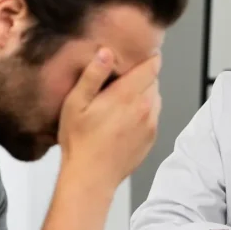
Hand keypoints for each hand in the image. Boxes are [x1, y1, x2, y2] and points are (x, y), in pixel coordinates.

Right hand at [58, 49, 161, 187]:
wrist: (91, 177)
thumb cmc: (79, 141)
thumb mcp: (75, 103)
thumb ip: (93, 75)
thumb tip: (106, 52)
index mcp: (127, 95)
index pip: (152, 65)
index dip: (145, 57)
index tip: (132, 56)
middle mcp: (146, 107)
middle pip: (153, 79)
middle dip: (140, 76)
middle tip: (118, 81)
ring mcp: (151, 123)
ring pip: (155, 96)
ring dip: (143, 94)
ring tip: (120, 101)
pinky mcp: (152, 137)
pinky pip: (153, 115)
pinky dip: (143, 111)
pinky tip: (123, 120)